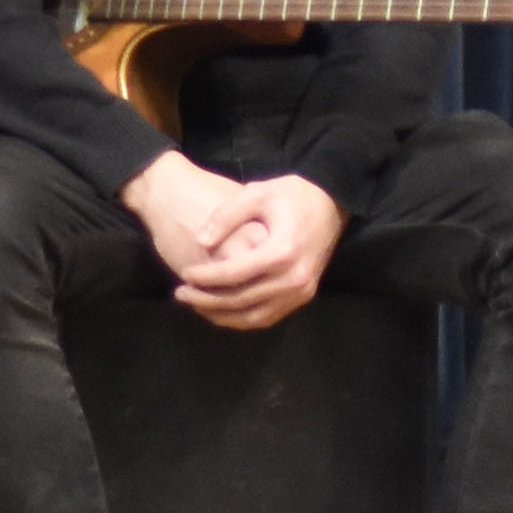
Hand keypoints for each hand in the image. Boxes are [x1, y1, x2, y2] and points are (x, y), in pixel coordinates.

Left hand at [123, 153, 343, 328]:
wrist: (332, 204)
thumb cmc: (292, 195)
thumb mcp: (257, 193)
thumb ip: (226, 216)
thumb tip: (200, 243)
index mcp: (282, 251)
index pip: (234, 273)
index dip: (204, 277)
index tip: (184, 274)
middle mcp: (295, 277)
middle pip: (241, 299)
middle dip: (206, 299)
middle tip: (180, 293)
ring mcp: (302, 290)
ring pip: (254, 316)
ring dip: (222, 315)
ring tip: (196, 305)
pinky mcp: (304, 296)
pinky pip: (269, 317)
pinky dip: (242, 319)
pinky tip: (222, 311)